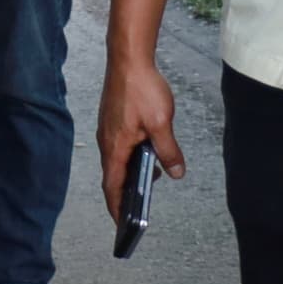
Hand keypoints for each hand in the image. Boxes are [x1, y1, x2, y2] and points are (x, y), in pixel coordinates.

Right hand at [97, 50, 182, 220]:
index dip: (117, 208)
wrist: (128, 59)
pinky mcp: (112, 120)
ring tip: (149, 178)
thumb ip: (168, 151)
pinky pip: (119, 146)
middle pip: (112, 176)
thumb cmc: (141, 88)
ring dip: (129, 172)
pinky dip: (130, 156)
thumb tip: (175, 172)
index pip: (112, 186)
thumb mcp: (161, 124)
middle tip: (138, 208)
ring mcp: (108, 129)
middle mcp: (107, 141)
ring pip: (117, 160)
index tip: (122, 225)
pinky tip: (146, 151)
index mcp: (115, 147)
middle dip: (124, 194)